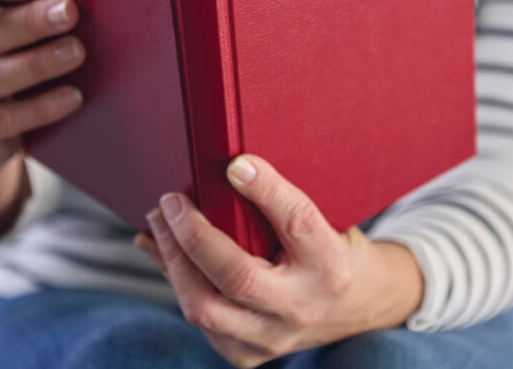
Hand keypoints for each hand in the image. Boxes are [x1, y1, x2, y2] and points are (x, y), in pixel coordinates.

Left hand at [134, 155, 423, 367]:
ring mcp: (272, 338)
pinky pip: (199, 320)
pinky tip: (162, 251)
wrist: (354, 306)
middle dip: (194, 236)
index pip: (296, 221)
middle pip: (237, 276)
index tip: (234, 164)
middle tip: (171, 200)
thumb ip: (281, 202)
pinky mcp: (248, 355)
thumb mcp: (322, 221)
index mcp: (329, 263)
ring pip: (205, 307)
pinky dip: (175, 281)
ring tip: (157, 221)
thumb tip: (227, 168)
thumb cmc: (329, 249)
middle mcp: (302, 306)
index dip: (265, 190)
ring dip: (172, 260)